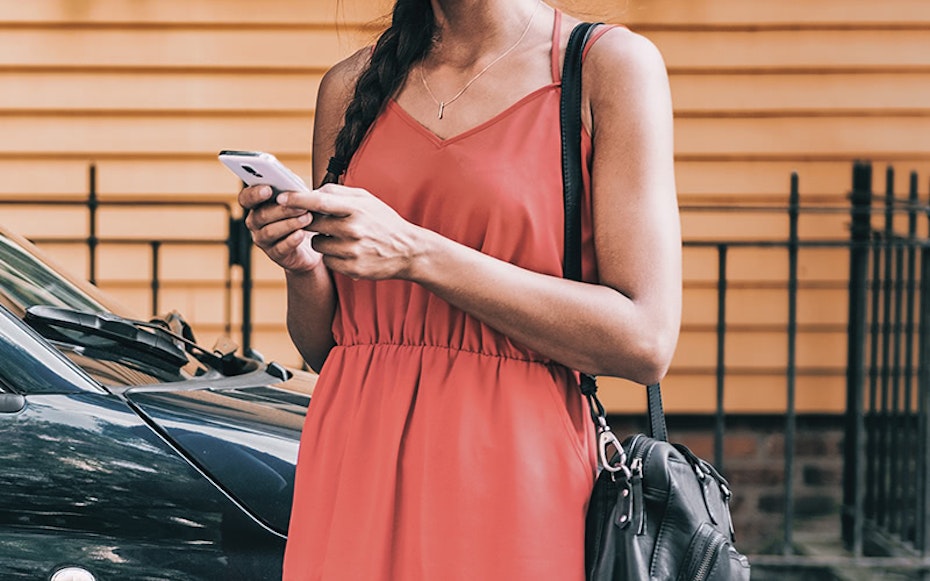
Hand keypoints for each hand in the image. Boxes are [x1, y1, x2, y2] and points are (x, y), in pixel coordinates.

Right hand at [239, 185, 323, 272]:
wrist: (312, 245)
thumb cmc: (302, 216)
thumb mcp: (299, 199)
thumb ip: (293, 189)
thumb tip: (293, 182)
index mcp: (257, 205)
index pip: (246, 198)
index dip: (253, 194)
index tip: (268, 189)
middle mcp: (255, 223)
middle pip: (261, 215)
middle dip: (282, 209)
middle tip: (301, 205)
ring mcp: (263, 240)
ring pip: (270, 232)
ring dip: (289, 223)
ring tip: (307, 218)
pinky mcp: (276, 255)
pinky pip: (280, 248)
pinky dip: (291, 240)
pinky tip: (301, 234)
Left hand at [275, 184, 423, 280]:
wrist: (408, 251)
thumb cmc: (383, 221)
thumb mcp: (367, 200)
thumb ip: (338, 193)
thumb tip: (311, 191)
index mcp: (356, 209)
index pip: (319, 201)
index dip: (297, 199)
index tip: (281, 197)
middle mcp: (353, 229)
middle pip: (312, 223)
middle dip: (309, 221)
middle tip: (317, 220)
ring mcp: (352, 251)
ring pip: (316, 244)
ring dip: (321, 240)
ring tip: (339, 237)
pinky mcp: (351, 269)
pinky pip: (326, 260)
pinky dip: (331, 255)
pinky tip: (346, 251)